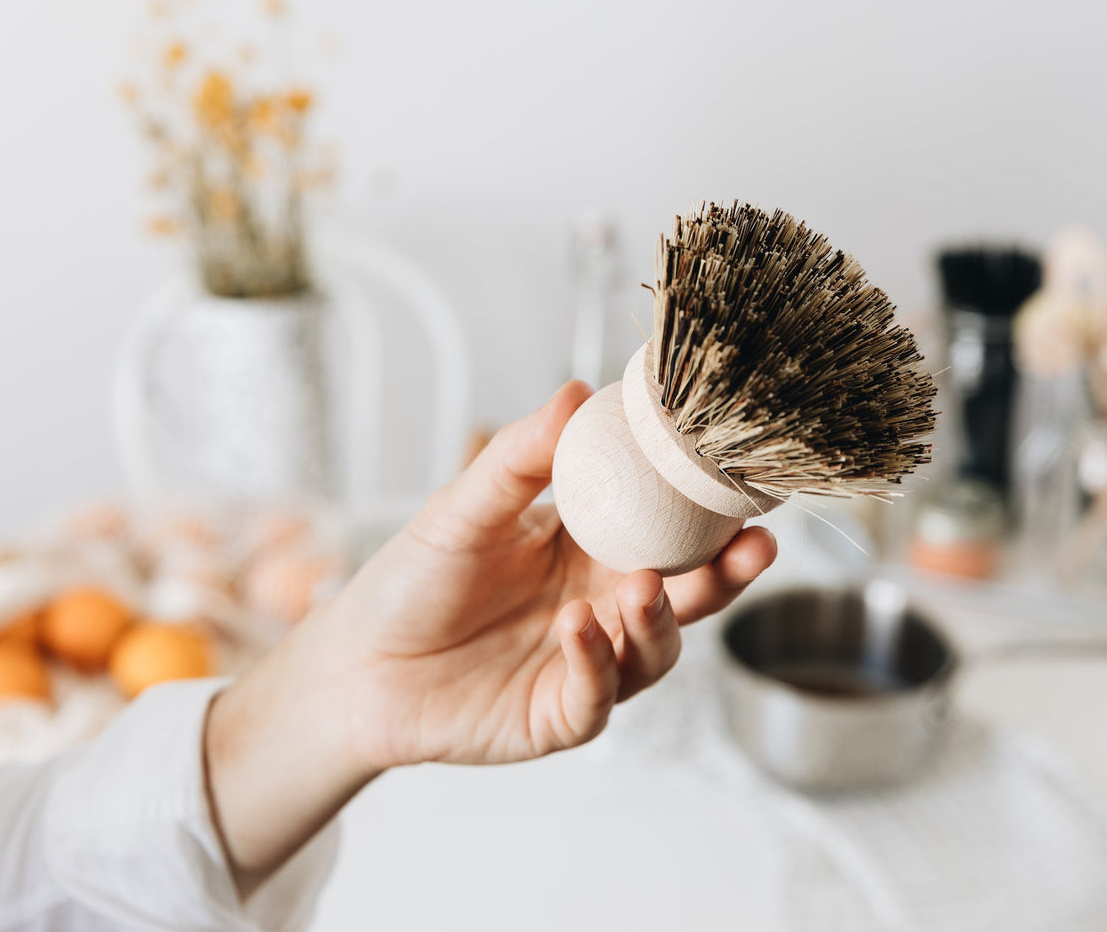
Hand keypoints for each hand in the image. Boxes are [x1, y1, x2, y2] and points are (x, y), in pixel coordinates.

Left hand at [204, 382, 777, 886]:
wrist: (353, 663)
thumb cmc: (411, 580)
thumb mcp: (465, 505)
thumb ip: (522, 456)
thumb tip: (576, 391)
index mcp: (588, 547)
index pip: (669, 527)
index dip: (714, 511)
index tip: (750, 483)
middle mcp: (601, 605)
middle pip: (687, 593)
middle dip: (727, 573)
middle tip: (753, 546)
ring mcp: (587, 664)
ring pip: (655, 650)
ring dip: (660, 619)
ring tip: (643, 586)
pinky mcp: (559, 716)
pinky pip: (595, 698)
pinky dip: (595, 665)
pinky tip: (577, 630)